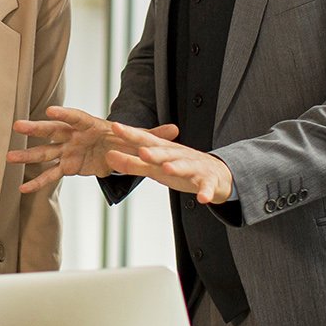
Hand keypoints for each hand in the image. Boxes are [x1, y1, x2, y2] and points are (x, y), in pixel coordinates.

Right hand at [9, 107, 180, 193]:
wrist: (116, 151)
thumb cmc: (124, 140)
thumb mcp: (140, 140)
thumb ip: (154, 136)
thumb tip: (176, 129)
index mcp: (91, 126)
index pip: (76, 117)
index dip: (65, 114)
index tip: (50, 110)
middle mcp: (75, 135)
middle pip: (53, 131)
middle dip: (36, 128)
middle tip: (18, 126)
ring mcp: (68, 150)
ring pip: (45, 153)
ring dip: (27, 155)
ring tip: (9, 157)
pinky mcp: (67, 166)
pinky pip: (51, 175)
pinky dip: (38, 183)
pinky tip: (23, 189)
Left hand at [101, 126, 235, 203]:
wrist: (217, 174)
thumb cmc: (181, 168)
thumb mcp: (155, 167)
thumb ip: (132, 163)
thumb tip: (108, 156)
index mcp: (164, 150)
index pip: (145, 140)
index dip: (130, 134)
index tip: (115, 127)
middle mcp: (179, 155)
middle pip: (165, 152)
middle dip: (154, 152)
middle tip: (141, 151)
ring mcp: (195, 167)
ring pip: (186, 166)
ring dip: (177, 167)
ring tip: (168, 168)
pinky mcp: (209, 181)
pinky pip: (207, 187)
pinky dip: (205, 192)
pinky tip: (202, 199)